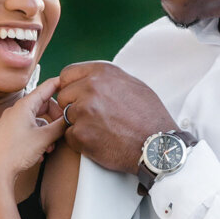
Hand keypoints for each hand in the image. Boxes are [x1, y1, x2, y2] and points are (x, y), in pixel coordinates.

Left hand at [0, 78, 66, 196]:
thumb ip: (59, 126)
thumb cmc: (16, 153)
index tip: (69, 83)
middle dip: (55, 116)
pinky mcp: (7, 134)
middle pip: (41, 105)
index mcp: (23, 106)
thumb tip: (70, 119)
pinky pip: (26, 129)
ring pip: (35, 120)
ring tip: (51, 146)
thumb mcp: (44, 138)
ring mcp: (9, 122)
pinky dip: (37, 137)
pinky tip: (41, 152)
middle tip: (63, 126)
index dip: (59, 84)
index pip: (45, 88)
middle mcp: (14, 111)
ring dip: (46, 130)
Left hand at [53, 62, 175, 174]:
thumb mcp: (133, 85)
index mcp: (102, 73)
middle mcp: (91, 88)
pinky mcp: (80, 134)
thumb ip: (107, 79)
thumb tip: (90, 78)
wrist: (156, 145)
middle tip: (92, 118)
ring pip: (65, 117)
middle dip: (72, 107)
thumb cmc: (149, 117)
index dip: (70, 87)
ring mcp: (83, 111)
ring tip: (100, 130)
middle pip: (63, 96)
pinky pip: (69, 136)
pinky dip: (80, 141)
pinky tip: (99, 141)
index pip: (67, 74)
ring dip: (78, 124)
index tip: (76, 96)